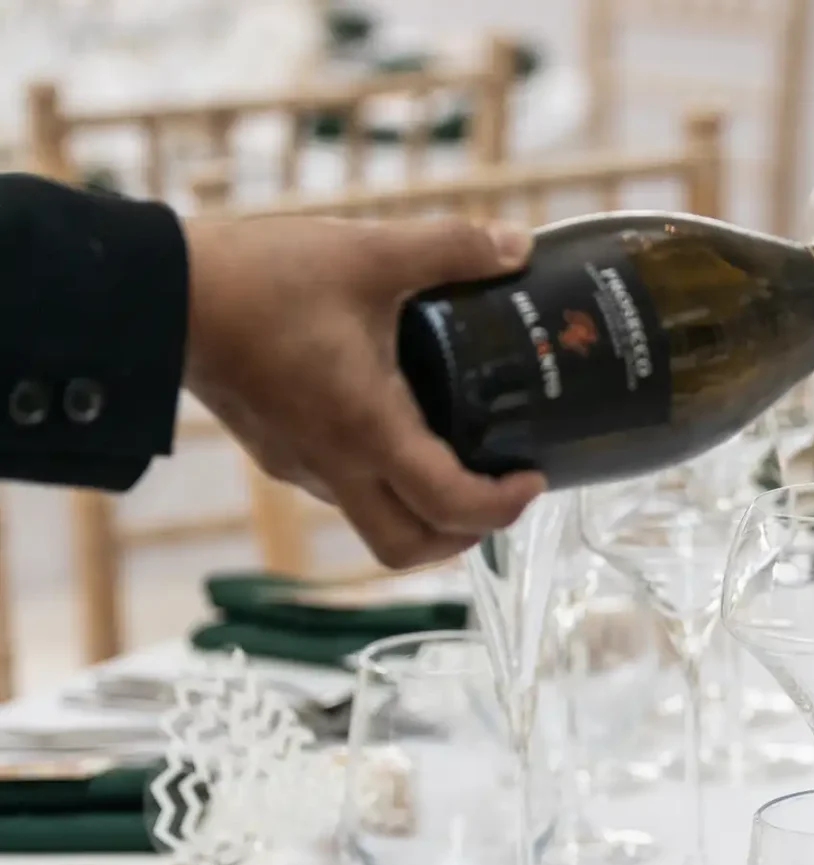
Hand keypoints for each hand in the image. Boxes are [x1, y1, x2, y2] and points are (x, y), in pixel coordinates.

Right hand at [182, 215, 545, 567]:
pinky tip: (400, 428)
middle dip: (464, 535)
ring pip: (372, 522)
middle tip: (500, 492)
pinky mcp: (276, 450)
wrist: (158, 291)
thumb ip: (451, 248)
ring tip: (461, 457)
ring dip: (422, 509)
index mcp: (366, 430)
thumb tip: (519, 245)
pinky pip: (340, 490)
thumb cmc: (261, 278)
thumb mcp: (369, 253)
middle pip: (407, 547)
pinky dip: (382, 482)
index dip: (503, 507)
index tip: (533, 478)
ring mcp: (298, 464)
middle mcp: (331, 465)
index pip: (449, 506)